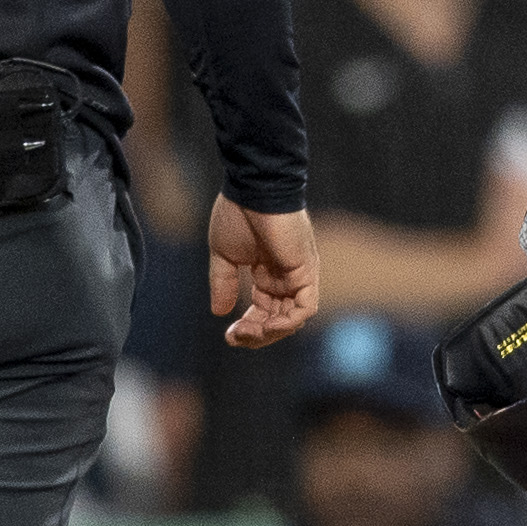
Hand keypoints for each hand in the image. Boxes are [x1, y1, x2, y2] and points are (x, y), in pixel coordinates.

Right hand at [210, 200, 320, 347]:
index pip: (264, 311)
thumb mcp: (224, 255)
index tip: (228, 334)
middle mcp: (286, 277)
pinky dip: (289, 322)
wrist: (253, 188)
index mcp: (268, 274)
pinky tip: (267, 325)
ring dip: (270, 333)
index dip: (248, 327)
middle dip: (257, 334)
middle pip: (279, 320)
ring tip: (248, 333)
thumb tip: (220, 312)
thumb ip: (223, 283)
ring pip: (293, 318)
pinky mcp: (306, 271)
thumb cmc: (238, 214)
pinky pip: (306, 307)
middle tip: (235, 337)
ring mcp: (298, 275)